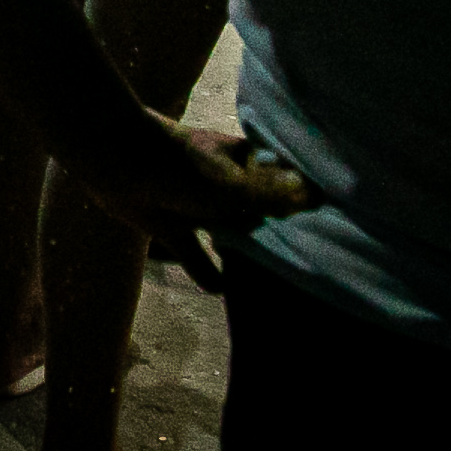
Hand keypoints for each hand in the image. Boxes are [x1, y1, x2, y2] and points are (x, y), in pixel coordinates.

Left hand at [65, 117, 321, 288]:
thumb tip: (318, 197)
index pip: (284, 180)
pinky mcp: (173, 227)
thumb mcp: (229, 184)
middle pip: (260, 210)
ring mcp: (200, 206)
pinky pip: (196, 255)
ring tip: (276, 277)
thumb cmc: (178, 165)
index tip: (335, 214)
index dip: (305, 195)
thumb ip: (269, 194)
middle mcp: (226, 185)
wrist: (115, 160)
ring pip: (232, 233)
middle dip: (280, 227)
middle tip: (313, 256)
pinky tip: (220, 290)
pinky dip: (206, 271)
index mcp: (244, 163)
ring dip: (246, 250)